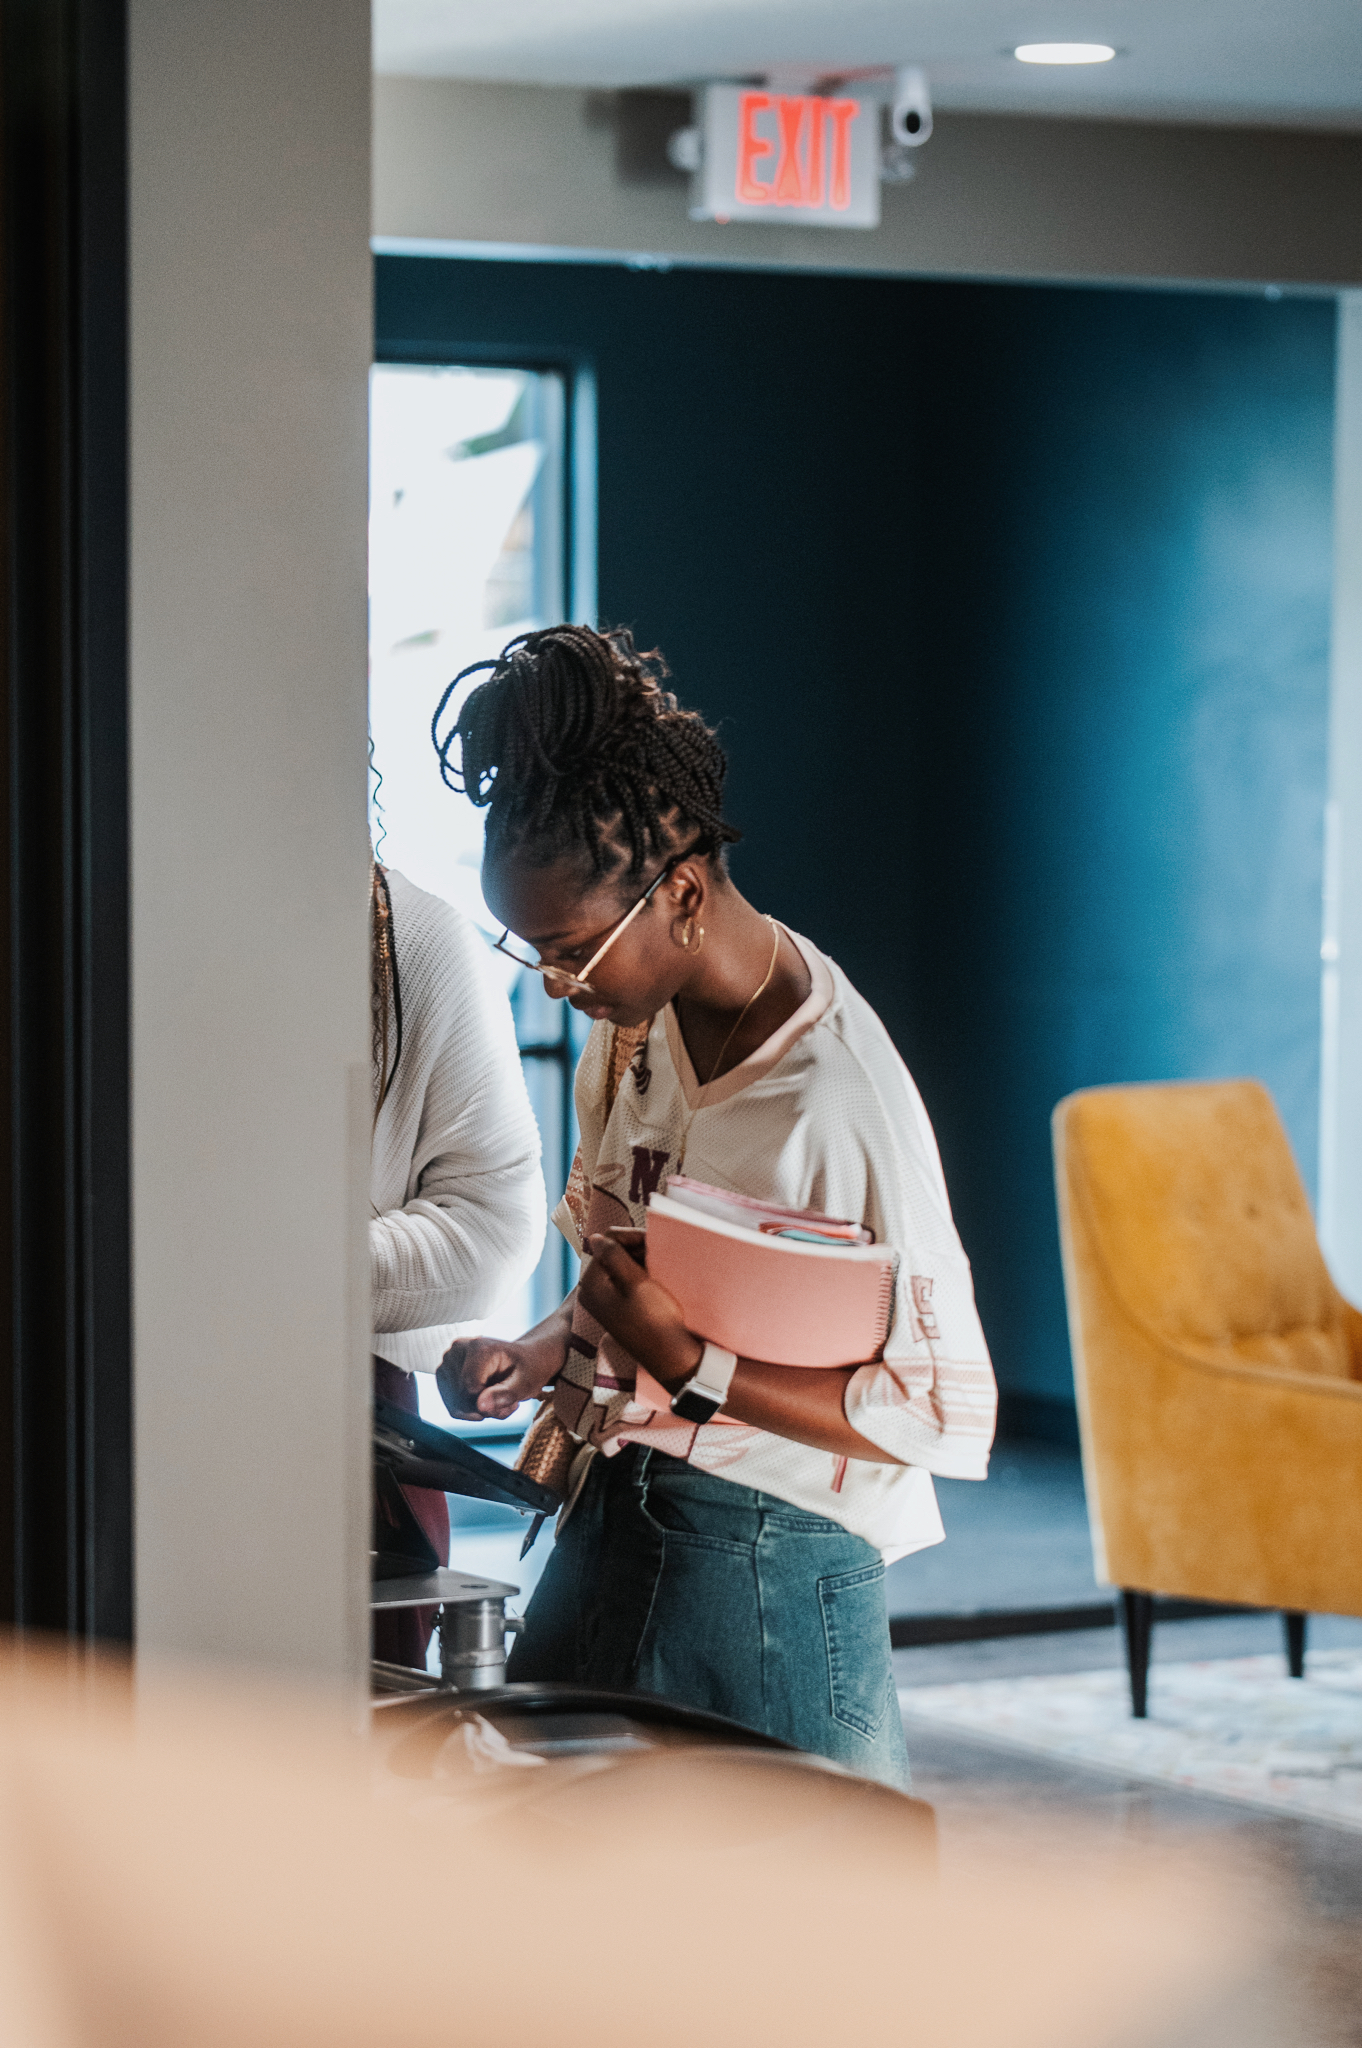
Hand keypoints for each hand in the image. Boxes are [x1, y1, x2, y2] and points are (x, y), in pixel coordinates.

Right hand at [436, 1335, 550, 1421]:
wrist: (525, 1360)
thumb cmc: (529, 1368)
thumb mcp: (526, 1383)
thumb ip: (505, 1394)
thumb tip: (480, 1406)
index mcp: (477, 1347)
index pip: (470, 1390)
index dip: (490, 1404)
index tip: (512, 1402)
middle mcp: (456, 1349)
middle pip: (462, 1399)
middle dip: (486, 1409)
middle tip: (510, 1402)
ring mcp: (447, 1360)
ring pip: (456, 1405)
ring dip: (480, 1411)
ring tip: (501, 1399)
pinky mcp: (444, 1372)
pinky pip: (452, 1406)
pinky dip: (471, 1410)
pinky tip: (489, 1400)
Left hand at [581, 1234, 701, 1391]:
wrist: (671, 1356)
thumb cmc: (655, 1319)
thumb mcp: (635, 1282)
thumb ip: (614, 1256)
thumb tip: (595, 1237)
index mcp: (591, 1284)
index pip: (607, 1243)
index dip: (632, 1237)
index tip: (656, 1242)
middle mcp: (593, 1292)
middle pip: (612, 1253)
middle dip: (637, 1249)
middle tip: (661, 1255)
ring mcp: (605, 1301)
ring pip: (622, 1266)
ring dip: (642, 1261)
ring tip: (661, 1267)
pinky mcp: (619, 1307)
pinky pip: (626, 1281)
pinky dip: (642, 1275)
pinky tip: (657, 1279)